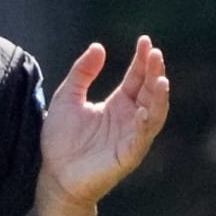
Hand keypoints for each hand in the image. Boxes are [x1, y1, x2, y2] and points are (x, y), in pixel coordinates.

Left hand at [39, 35, 169, 206]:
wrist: (54, 174)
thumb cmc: (61, 139)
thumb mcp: (67, 97)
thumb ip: (82, 73)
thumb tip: (98, 46)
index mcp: (118, 103)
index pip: (137, 77)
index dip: (143, 60)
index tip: (145, 41)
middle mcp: (130, 117)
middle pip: (150, 91)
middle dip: (154, 72)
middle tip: (155, 53)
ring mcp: (132, 136)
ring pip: (155, 113)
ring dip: (159, 96)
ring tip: (161, 78)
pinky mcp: (128, 154)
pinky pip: (141, 138)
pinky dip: (146, 124)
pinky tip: (144, 111)